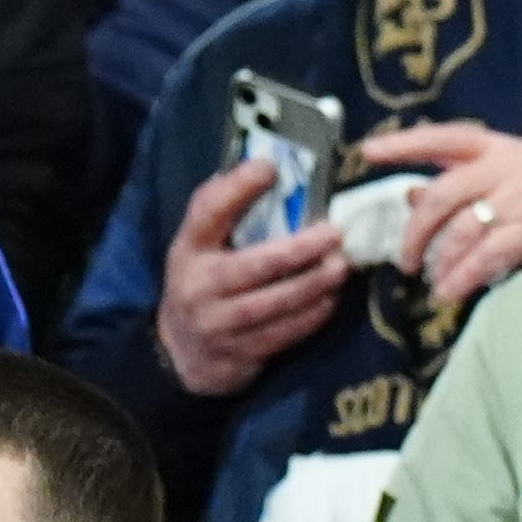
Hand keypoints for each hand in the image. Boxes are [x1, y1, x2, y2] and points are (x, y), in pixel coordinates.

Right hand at [153, 161, 356, 396]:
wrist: (181, 351)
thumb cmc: (203, 280)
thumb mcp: (200, 244)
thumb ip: (224, 207)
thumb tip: (265, 167)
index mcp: (189, 249)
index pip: (207, 213)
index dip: (237, 189)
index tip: (271, 168)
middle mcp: (198, 287)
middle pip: (253, 266)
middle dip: (299, 250)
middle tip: (334, 234)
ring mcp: (217, 326)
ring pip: (272, 305)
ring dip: (312, 285)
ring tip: (340, 267)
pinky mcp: (238, 354)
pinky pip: (281, 335)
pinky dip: (309, 317)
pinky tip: (329, 300)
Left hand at [353, 123, 521, 307]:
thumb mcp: (504, 173)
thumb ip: (459, 180)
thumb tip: (409, 195)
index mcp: (494, 147)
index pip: (443, 138)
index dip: (404, 144)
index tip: (368, 151)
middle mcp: (506, 166)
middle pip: (442, 195)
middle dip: (415, 233)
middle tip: (405, 261)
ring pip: (462, 229)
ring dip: (439, 262)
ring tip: (432, 284)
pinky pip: (488, 254)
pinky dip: (463, 276)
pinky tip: (450, 292)